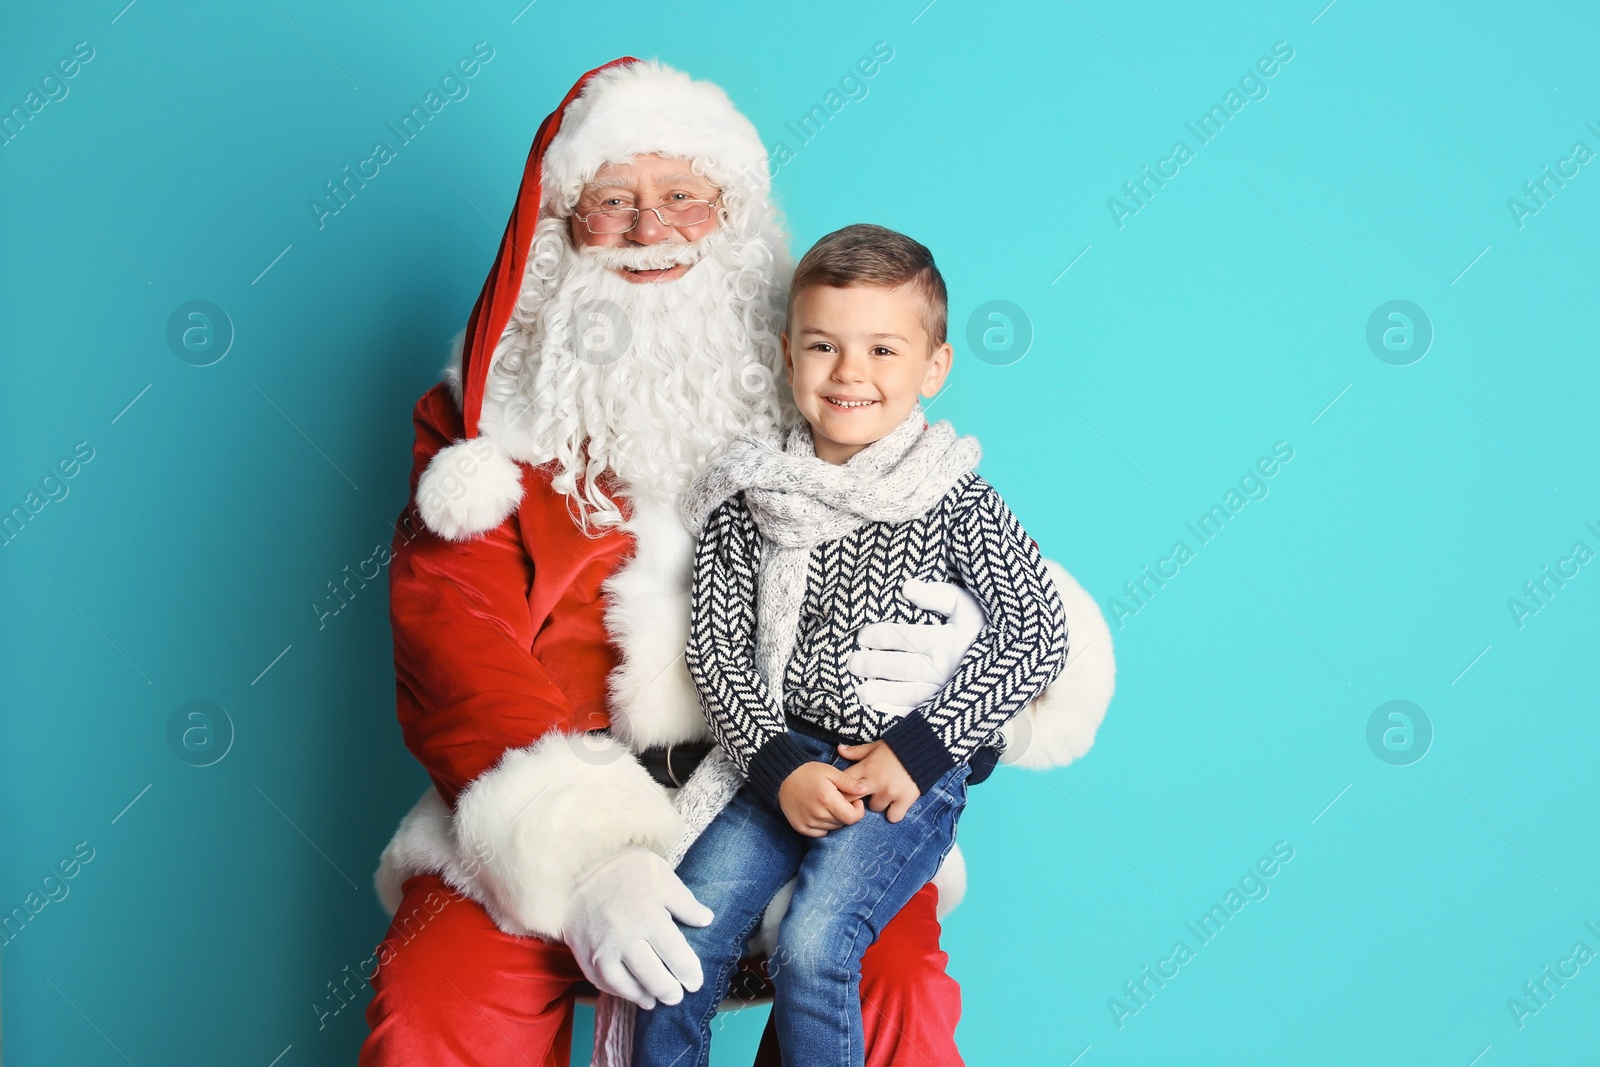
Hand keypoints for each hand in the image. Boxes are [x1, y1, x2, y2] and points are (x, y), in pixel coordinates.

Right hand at [561, 847, 713, 1009]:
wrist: (576, 866)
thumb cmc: (623, 870)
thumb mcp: (660, 875)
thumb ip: (684, 901)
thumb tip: (706, 920)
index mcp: (648, 916)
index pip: (676, 955)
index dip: (689, 972)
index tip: (695, 981)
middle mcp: (624, 936)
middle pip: (652, 976)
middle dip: (669, 991)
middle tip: (677, 996)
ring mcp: (601, 948)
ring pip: (625, 985)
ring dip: (642, 996)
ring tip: (654, 1000)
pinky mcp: (583, 954)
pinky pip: (601, 981)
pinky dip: (616, 991)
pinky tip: (629, 991)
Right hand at [778, 762, 869, 837]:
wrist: (782, 777)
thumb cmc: (807, 772)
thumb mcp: (830, 771)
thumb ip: (848, 782)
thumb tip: (864, 789)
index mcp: (828, 800)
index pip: (852, 818)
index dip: (858, 810)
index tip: (855, 800)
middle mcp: (818, 814)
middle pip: (843, 822)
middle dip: (846, 812)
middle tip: (839, 799)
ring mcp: (809, 823)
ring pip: (833, 827)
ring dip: (835, 818)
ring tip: (828, 803)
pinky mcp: (801, 827)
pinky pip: (820, 832)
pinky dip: (824, 824)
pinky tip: (819, 811)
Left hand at [835, 740, 920, 821]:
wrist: (924, 748)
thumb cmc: (897, 747)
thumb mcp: (875, 746)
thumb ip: (856, 751)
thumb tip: (839, 750)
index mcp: (865, 767)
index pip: (843, 783)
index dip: (842, 788)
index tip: (847, 789)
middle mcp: (875, 782)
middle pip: (853, 799)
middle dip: (855, 799)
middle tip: (863, 795)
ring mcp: (889, 792)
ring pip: (875, 808)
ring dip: (878, 803)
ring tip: (885, 793)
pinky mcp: (904, 800)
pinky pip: (893, 816)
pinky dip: (894, 812)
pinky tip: (896, 804)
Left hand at [848, 578, 985, 715]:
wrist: (1015, 658)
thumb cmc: (985, 626)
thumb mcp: (967, 604)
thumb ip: (938, 594)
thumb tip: (907, 587)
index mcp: (948, 641)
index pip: (907, 637)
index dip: (881, 636)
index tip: (863, 636)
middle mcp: (946, 668)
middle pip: (903, 667)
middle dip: (874, 665)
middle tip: (852, 662)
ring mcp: (947, 692)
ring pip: (909, 694)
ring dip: (883, 693)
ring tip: (861, 691)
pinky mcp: (948, 708)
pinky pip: (921, 714)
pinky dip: (899, 715)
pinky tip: (881, 711)